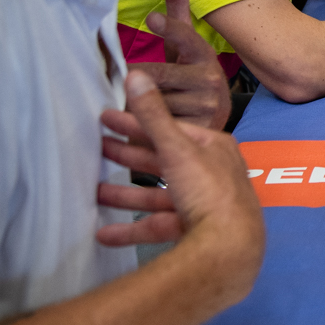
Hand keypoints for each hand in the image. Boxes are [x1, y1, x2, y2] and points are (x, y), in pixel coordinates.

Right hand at [95, 70, 265, 303]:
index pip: (169, 129)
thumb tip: (134, 75)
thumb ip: (153, 116)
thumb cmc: (210, 192)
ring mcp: (203, 206)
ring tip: (94, 191)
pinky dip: (131, 229)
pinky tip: (104, 233)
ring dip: (125, 194)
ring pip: (157, 196)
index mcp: (214, 148)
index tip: (106, 118)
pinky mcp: (193, 233)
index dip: (136, 123)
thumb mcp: (177, 149)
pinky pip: (156, 227)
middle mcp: (212, 175)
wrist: (230, 249)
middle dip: (128, 156)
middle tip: (98, 147)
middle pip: (162, 162)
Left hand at [128, 0, 230, 129]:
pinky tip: (145, 126)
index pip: (186, 37)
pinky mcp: (198, 130)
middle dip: (137, 83)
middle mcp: (210, 79)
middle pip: (156, 75)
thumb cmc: (186, 78)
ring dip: (137, 106)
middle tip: (125, 87)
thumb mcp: (181, 46)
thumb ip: (177, 7)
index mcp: (204, 55)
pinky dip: (143, 126)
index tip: (152, 19)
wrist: (206, 126)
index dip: (170, 28)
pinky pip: (155, 125)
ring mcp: (207, 106)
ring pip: (153, 102)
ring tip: (139, 109)